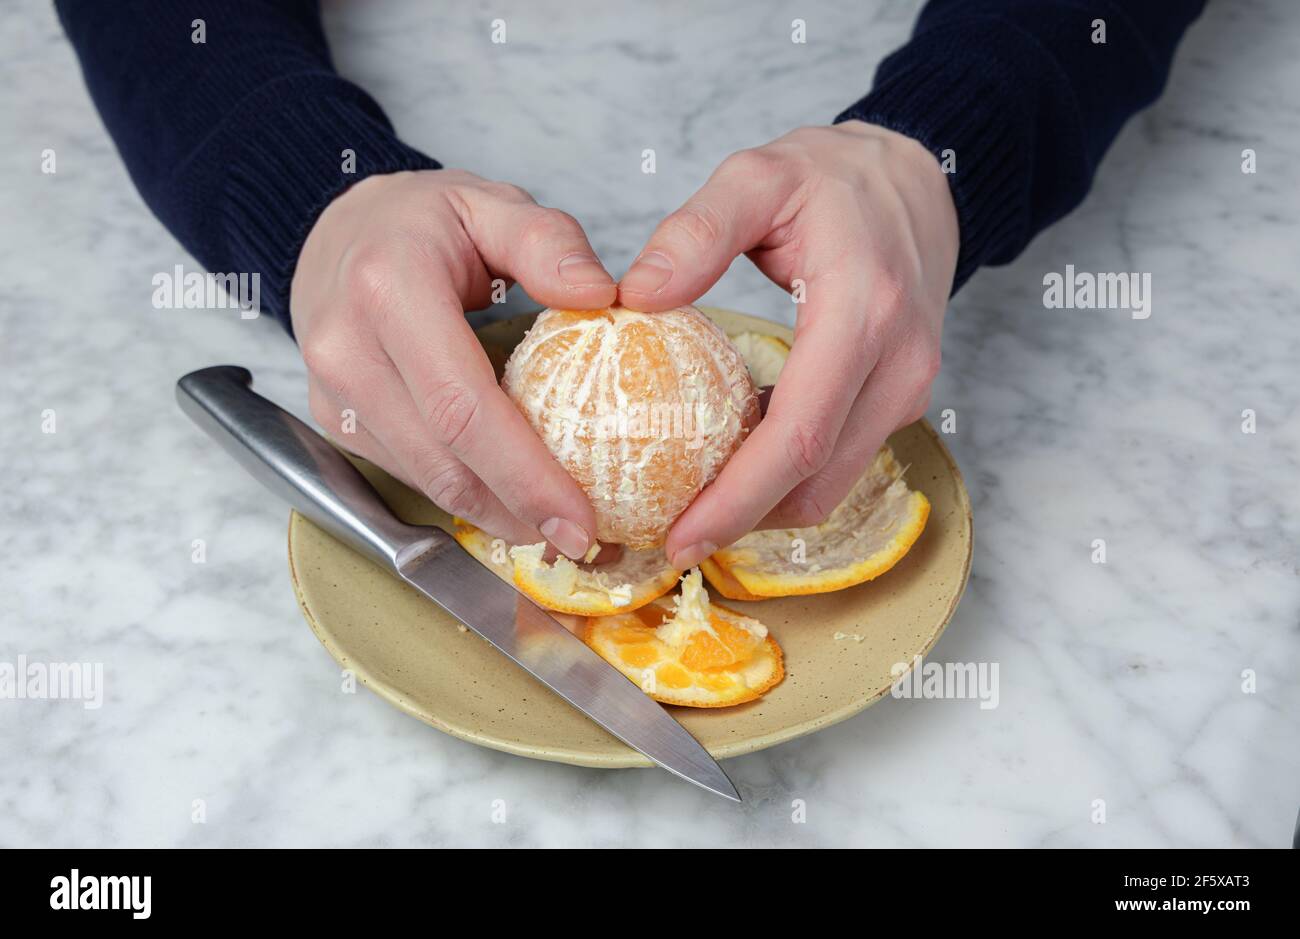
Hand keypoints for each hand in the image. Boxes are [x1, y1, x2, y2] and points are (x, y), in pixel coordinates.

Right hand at [290, 169, 615, 557]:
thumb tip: (602, 294)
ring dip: (493, 514)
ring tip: (557, 527)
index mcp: (388, 289)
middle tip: (583, 540)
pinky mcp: (332, 419)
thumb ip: (548, 242)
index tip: (580, 517)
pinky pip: (406, 471)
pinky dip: (464, 493)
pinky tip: (511, 497)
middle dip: (518, 512)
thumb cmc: (420, 221)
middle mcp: (347, 348)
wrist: (334, 229)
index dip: (524, 474)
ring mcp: (330, 392)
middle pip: (442, 461)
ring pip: (422, 479)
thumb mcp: (491, 202)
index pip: (462, 406)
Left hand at [619, 122, 958, 569]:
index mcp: (864, 314)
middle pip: (817, 481)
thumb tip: (635, 296)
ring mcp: (907, 389)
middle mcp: (898, 367)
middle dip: (743, 523)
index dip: (737, 501)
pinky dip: (787, 476)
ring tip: (694, 506)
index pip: (797, 437)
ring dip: (766, 506)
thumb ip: (697, 232)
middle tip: (671, 538)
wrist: (922, 177)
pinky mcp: (900, 398)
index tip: (679, 536)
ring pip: (833, 482)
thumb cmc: (837, 177)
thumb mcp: (758, 177)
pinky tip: (733, 462)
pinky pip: (840, 457)